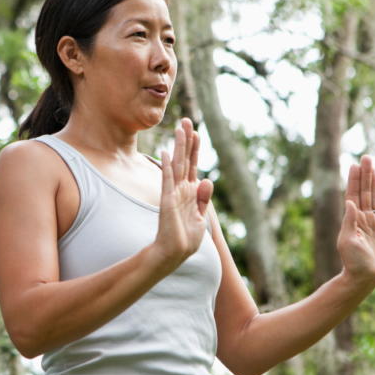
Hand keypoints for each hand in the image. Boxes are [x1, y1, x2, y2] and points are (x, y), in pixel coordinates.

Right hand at [153, 118, 213, 268]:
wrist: (175, 253)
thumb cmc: (187, 238)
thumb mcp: (201, 217)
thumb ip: (204, 199)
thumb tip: (207, 179)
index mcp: (190, 192)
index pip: (193, 165)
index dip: (195, 148)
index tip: (197, 131)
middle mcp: (181, 189)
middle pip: (185, 159)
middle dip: (187, 140)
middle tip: (186, 120)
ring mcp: (173, 193)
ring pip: (177, 164)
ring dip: (179, 146)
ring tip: (180, 128)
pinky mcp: (167, 200)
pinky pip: (168, 180)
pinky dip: (168, 167)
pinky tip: (168, 152)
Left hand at [337, 156, 374, 284]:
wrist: (366, 276)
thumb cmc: (353, 260)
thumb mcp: (348, 240)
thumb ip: (349, 221)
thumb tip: (349, 202)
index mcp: (352, 219)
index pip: (352, 194)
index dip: (354, 179)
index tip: (354, 164)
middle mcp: (362, 218)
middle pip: (364, 192)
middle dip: (365, 175)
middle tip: (366, 157)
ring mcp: (374, 224)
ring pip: (374, 198)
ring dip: (374, 183)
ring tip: (373, 167)